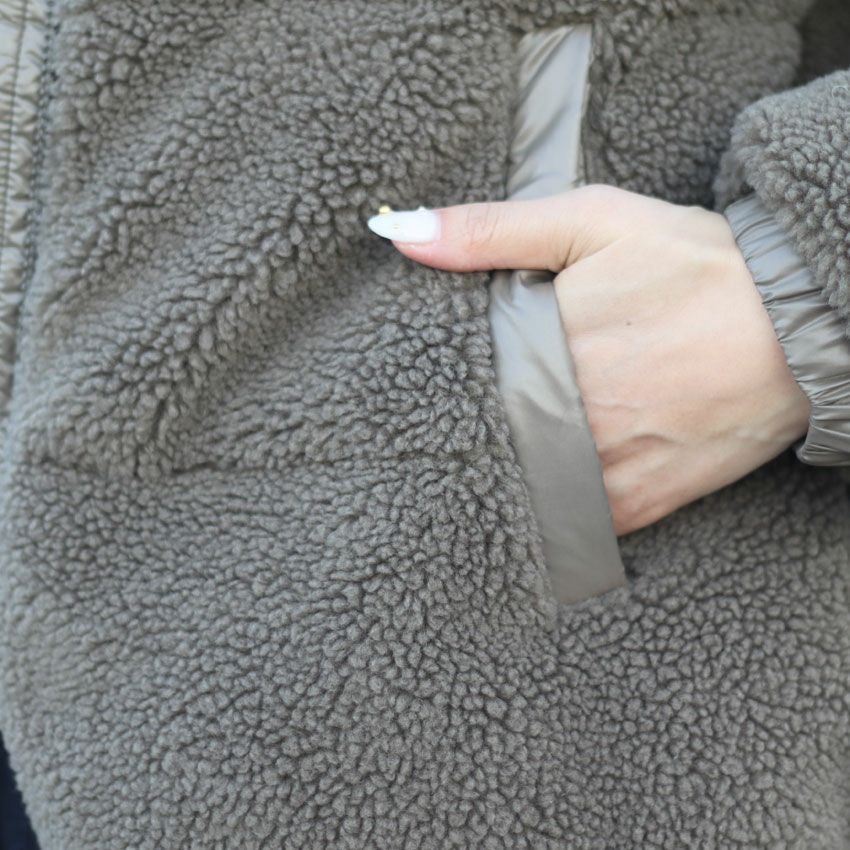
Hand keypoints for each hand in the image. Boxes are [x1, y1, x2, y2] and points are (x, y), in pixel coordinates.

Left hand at [371, 186, 810, 534]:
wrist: (797, 323)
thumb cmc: (695, 265)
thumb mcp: (593, 220)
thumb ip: (491, 231)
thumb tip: (400, 235)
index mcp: (546, 349)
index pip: (455, 384)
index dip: (433, 385)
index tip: (416, 382)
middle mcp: (573, 419)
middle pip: (485, 440)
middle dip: (463, 429)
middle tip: (440, 422)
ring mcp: (608, 470)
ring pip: (523, 486)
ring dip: (502, 470)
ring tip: (486, 450)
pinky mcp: (642, 503)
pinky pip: (573, 519)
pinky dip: (551, 505)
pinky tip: (541, 478)